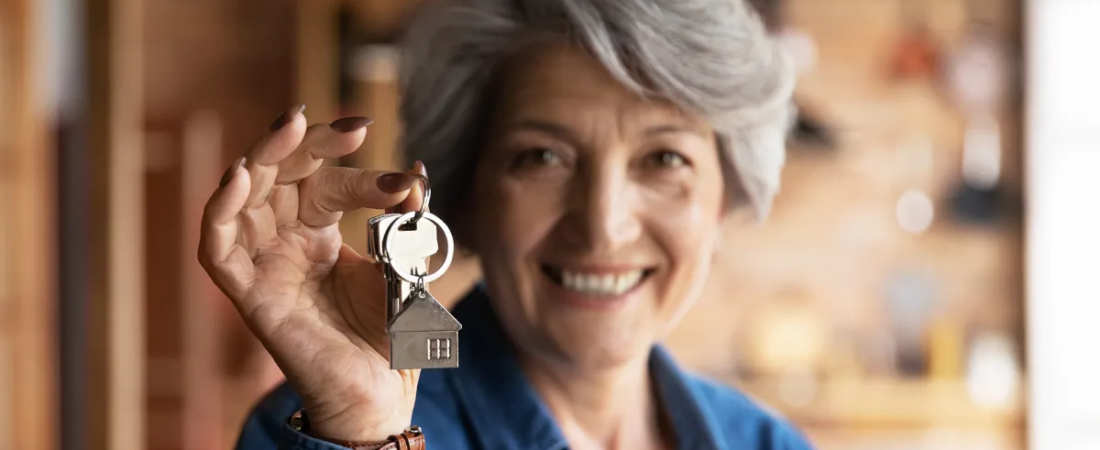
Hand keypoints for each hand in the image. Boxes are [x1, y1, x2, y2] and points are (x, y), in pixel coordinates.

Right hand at [198, 105, 426, 440]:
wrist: (380, 393)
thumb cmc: (390, 336)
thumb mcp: (406, 269)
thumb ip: (407, 224)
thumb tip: (417, 173)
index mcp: (319, 232)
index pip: (326, 181)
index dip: (357, 168)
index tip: (404, 176)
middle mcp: (286, 242)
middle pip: (279, 174)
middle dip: (305, 141)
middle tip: (347, 126)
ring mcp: (264, 265)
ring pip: (242, 198)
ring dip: (260, 157)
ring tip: (288, 126)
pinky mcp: (248, 296)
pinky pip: (217, 251)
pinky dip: (219, 212)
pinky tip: (238, 178)